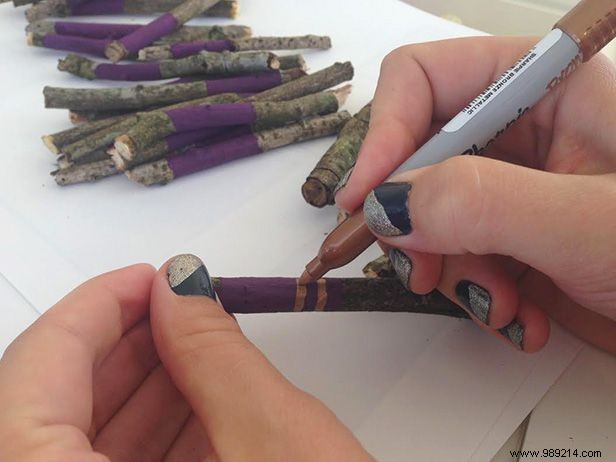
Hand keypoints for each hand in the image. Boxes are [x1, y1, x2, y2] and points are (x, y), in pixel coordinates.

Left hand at [0, 260, 372, 460]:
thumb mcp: (275, 444)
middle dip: (122, 347)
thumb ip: (213, 352)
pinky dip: (153, 446)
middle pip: (47, 414)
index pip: (30, 376)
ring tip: (198, 349)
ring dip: (141, 393)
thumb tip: (180, 287)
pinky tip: (202, 409)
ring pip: (79, 454)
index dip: (93, 309)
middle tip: (179, 306)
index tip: (150, 277)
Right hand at [336, 36, 615, 353]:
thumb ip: (484, 204)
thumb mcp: (589, 222)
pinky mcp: (508, 240)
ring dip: (449, 268)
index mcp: (545, 89)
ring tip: (496, 304)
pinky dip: (471, 293)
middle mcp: (520, 132)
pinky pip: (453, 256)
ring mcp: (510, 191)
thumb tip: (388, 203)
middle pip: (416, 154)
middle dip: (414, 217)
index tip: (365, 200)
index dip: (385, 132)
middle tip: (423, 267)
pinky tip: (514, 316)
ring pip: (427, 214)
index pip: (425, 78)